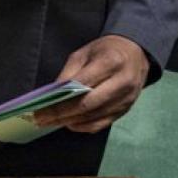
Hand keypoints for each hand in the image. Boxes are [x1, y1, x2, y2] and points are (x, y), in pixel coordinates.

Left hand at [33, 35, 149, 132]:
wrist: (136, 53)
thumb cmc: (106, 51)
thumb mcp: (84, 53)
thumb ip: (68, 74)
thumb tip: (52, 96)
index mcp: (111, 62)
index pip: (81, 86)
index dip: (59, 100)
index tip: (40, 109)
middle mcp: (122, 82)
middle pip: (87, 105)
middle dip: (61, 115)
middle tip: (42, 120)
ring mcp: (126, 99)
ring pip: (93, 117)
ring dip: (70, 122)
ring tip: (51, 122)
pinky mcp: (126, 109)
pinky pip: (101, 124)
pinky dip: (83, 126)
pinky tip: (70, 124)